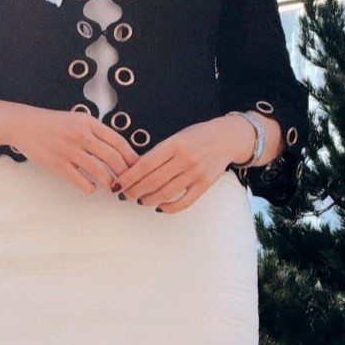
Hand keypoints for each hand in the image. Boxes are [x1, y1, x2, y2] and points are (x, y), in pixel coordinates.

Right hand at [4, 104, 135, 194]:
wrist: (24, 124)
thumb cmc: (52, 124)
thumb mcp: (78, 120)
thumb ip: (96, 133)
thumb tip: (117, 151)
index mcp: (89, 122)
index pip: (119, 142)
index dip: (132, 157)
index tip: (139, 168)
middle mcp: (81, 135)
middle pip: (113, 158)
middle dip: (125, 173)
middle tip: (130, 183)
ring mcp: (69, 150)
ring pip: (99, 171)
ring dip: (110, 183)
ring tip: (114, 188)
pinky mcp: (57, 163)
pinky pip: (79, 180)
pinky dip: (89, 187)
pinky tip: (92, 189)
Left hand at [117, 115, 254, 212]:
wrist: (227, 138)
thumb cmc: (197, 137)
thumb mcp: (176, 137)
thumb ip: (159, 153)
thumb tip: (134, 170)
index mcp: (174, 144)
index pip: (145, 164)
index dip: (128, 177)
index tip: (117, 184)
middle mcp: (185, 159)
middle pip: (153, 180)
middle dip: (135, 190)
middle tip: (125, 195)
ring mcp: (196, 173)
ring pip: (166, 193)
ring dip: (149, 200)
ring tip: (140, 200)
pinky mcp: (205, 185)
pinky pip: (184, 202)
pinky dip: (169, 208)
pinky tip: (159, 207)